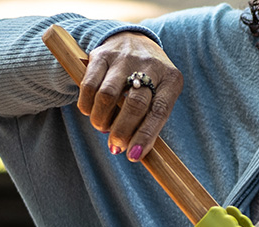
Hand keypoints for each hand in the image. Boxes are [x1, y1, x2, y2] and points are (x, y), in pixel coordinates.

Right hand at [83, 33, 180, 160]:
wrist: (134, 40)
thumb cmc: (151, 80)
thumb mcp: (161, 94)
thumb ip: (150, 119)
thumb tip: (133, 151)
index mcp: (172, 79)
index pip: (160, 111)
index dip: (146, 136)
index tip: (133, 155)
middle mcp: (150, 66)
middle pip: (135, 104)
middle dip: (122, 131)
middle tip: (116, 146)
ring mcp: (125, 58)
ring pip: (108, 95)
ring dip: (102, 119)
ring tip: (102, 128)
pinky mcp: (101, 55)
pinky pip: (89, 84)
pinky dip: (87, 104)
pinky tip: (90, 112)